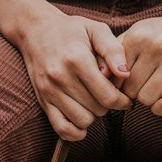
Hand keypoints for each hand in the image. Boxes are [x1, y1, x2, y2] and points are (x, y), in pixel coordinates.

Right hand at [0, 0, 131, 139]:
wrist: (36, 30)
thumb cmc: (72, 30)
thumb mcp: (96, 30)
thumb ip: (113, 50)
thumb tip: (125, 74)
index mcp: (77, 59)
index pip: (108, 96)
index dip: (122, 101)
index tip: (125, 99)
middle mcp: (61, 77)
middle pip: (97, 110)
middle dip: (108, 105)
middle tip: (107, 94)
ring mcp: (50, 91)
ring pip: (82, 121)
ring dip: (93, 116)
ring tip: (93, 102)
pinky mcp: (43, 101)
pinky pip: (62, 129)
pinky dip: (76, 131)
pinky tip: (82, 120)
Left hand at [117, 8, 161, 115]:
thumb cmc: (159, 33)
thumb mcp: (135, 34)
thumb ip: (114, 53)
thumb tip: (101, 77)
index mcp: (138, 37)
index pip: (116, 78)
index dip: (119, 87)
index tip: (126, 85)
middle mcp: (156, 46)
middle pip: (131, 91)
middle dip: (134, 94)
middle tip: (143, 86)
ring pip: (147, 99)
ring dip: (149, 101)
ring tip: (154, 90)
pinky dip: (161, 109)